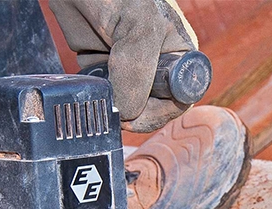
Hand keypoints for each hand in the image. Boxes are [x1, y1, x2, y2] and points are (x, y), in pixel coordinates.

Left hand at [50, 0, 198, 132]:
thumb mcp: (140, 29)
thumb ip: (137, 72)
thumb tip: (126, 112)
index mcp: (179, 54)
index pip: (180, 99)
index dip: (160, 113)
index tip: (136, 115)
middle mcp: (157, 63)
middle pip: (153, 107)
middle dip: (135, 113)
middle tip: (116, 113)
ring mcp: (128, 66)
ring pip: (126, 104)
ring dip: (113, 106)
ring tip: (102, 95)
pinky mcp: (102, 64)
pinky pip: (103, 92)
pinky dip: (95, 96)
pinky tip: (91, 86)